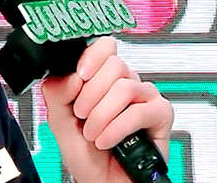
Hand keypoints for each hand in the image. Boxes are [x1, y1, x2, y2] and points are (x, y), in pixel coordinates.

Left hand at [41, 36, 173, 182]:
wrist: (99, 180)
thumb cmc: (83, 151)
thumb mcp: (58, 119)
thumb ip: (56, 92)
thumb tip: (72, 75)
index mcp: (100, 76)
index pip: (104, 46)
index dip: (91, 56)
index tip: (80, 75)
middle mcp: (124, 82)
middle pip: (114, 64)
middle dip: (91, 93)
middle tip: (81, 114)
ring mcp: (143, 96)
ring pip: (125, 87)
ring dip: (102, 114)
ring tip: (92, 132)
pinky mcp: (160, 114)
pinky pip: (139, 111)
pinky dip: (116, 128)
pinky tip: (106, 140)